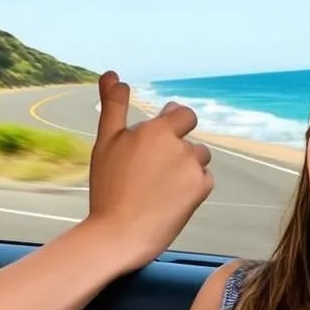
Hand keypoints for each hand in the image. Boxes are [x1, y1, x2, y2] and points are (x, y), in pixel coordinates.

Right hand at [88, 71, 212, 265]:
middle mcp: (180, 145)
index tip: (158, 142)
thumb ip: (113, 105)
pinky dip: (191, 188)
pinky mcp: (201, 189)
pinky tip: (169, 199)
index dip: (173, 125)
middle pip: (189, 139)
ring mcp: (193, 168)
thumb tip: (112, 74)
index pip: (182, 114)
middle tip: (151, 172)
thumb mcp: (106, 142)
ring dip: (184, 168)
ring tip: (158, 187)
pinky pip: (203, 180)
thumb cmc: (109, 188)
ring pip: (197, 159)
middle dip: (177, 149)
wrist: (119, 234)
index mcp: (157, 130)